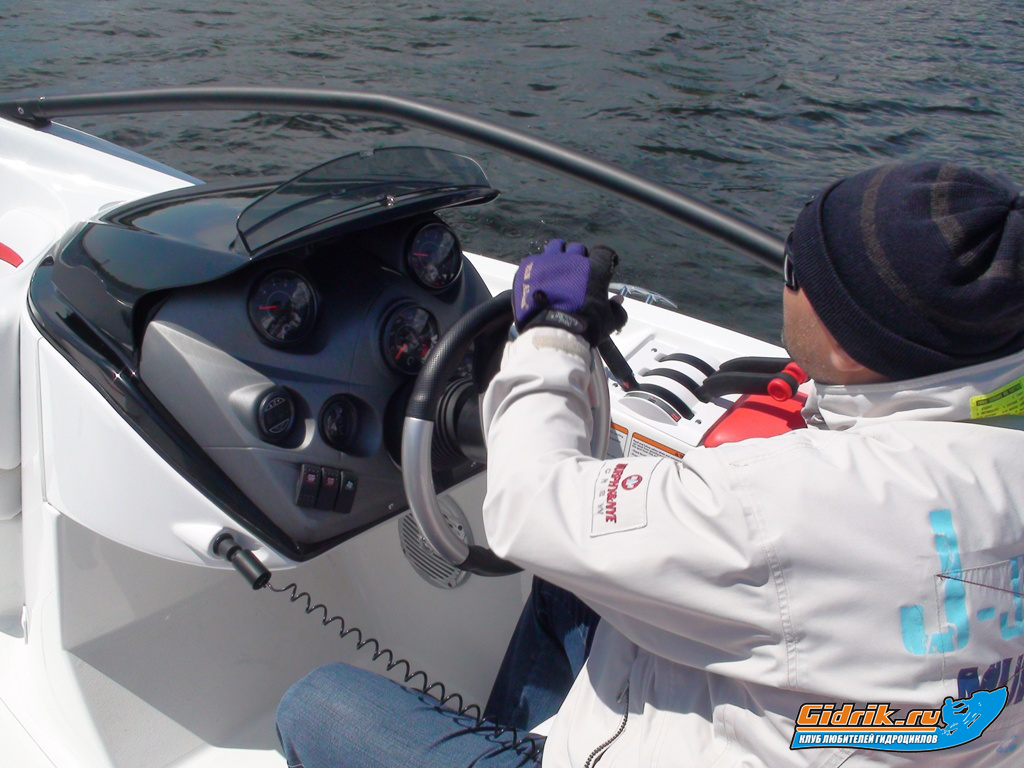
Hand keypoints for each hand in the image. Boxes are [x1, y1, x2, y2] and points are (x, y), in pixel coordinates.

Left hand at [512, 239, 627, 345]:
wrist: (553, 333)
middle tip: (576, 274)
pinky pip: (535, 260)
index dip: (604, 261)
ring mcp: (549, 261)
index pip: (604, 253)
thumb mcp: (609, 322)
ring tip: (557, 270)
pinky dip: (539, 268)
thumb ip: (617, 310)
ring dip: (558, 256)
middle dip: (578, 258)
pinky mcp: (530, 268)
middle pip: (577, 248)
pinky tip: (539, 280)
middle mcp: (572, 259)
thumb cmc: (586, 327)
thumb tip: (617, 301)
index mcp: (595, 268)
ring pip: (555, 247)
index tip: (601, 270)